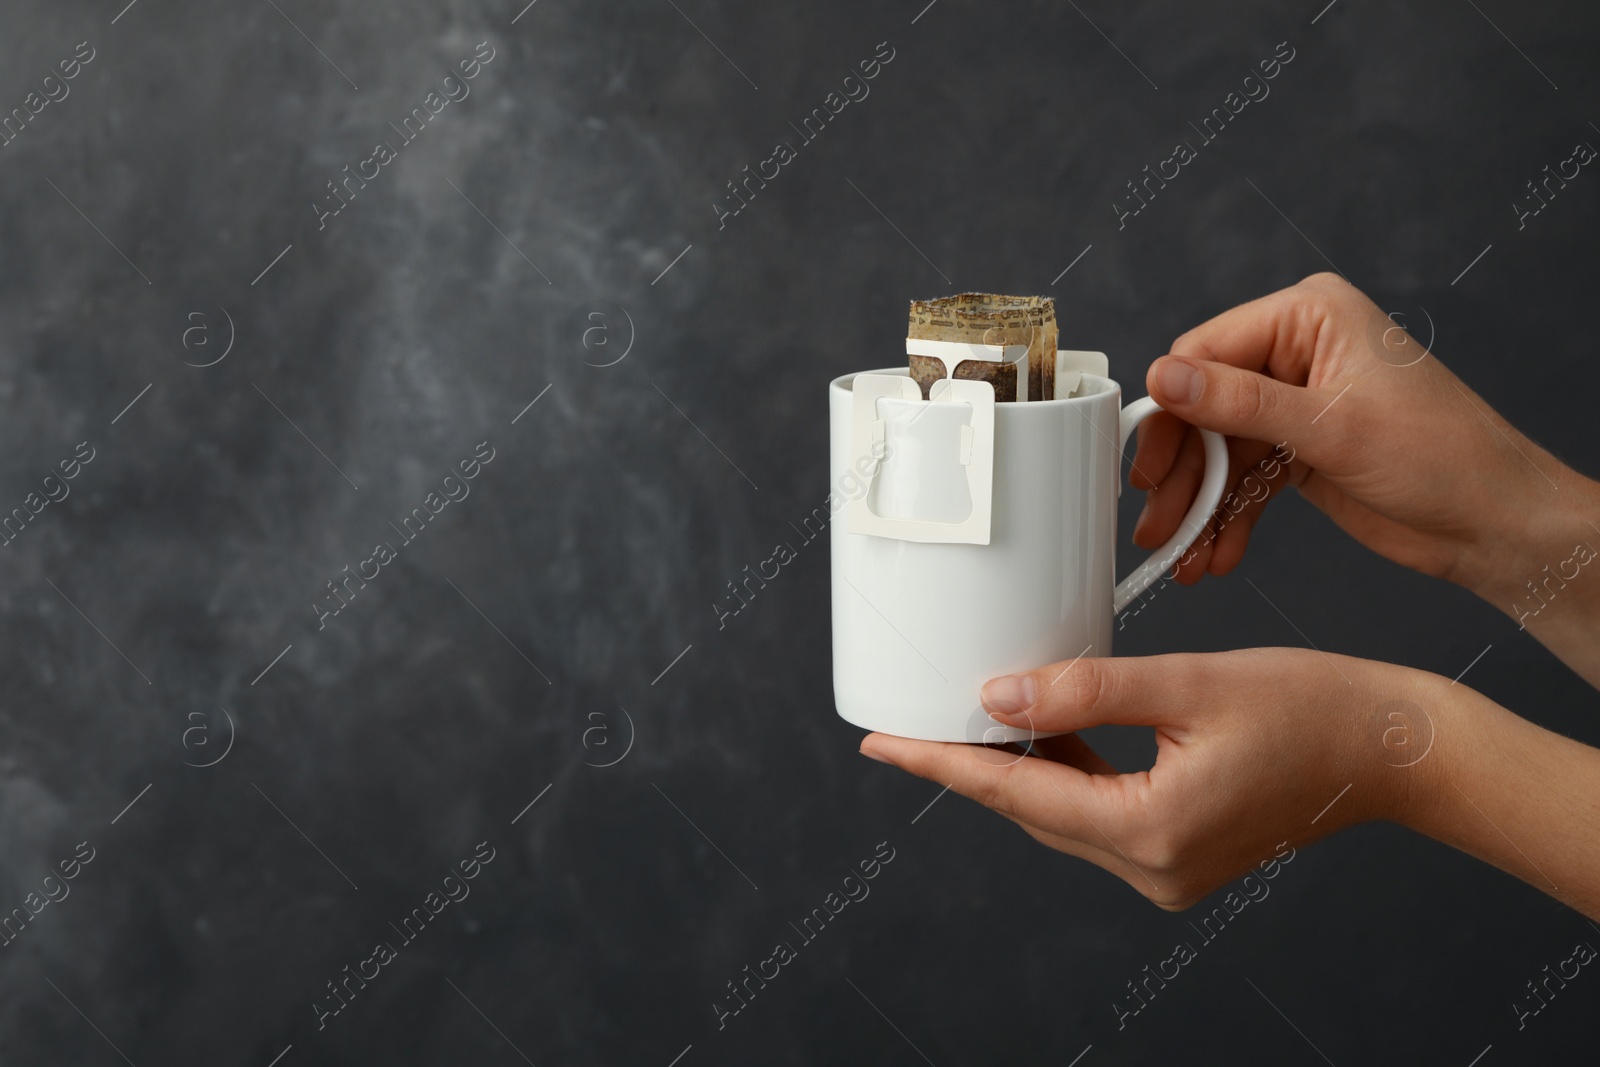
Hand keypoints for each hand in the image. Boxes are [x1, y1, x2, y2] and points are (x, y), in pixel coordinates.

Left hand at [860, 648, 1441, 908]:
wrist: (1394, 749)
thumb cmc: (1311, 707)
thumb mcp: (1188, 682)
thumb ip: (1085, 690)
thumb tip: (997, 697)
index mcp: (1149, 831)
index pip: (1015, 794)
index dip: (941, 765)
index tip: (882, 744)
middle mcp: (1151, 868)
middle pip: (1032, 809)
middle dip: (970, 764)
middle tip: (911, 718)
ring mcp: (1166, 869)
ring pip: (1062, 812)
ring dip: (1018, 767)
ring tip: (967, 717)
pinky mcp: (1179, 853)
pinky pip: (1098, 813)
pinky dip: (1065, 773)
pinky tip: (1044, 732)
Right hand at [1131, 273, 1590, 605]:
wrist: (1496, 525)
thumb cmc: (1445, 458)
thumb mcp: (1330, 429)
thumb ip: (1239, 403)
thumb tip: (1166, 378)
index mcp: (1309, 318)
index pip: (1206, 352)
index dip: (1171, 410)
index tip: (1146, 464)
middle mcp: (1298, 352)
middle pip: (1204, 407)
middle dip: (1181, 472)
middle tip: (1157, 521)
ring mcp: (1296, 403)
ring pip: (1218, 451)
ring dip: (1199, 506)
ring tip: (1182, 554)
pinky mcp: (1300, 449)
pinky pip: (1243, 480)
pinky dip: (1227, 518)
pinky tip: (1215, 553)